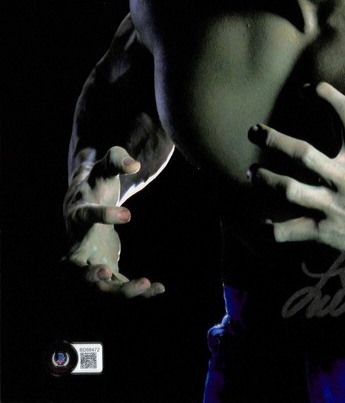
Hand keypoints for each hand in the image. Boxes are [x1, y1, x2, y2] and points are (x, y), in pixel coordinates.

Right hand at [64, 146, 164, 297]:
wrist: (86, 203)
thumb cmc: (97, 183)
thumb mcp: (105, 166)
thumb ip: (118, 159)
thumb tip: (134, 165)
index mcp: (78, 214)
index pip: (85, 217)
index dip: (104, 216)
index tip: (128, 214)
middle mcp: (77, 244)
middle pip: (78, 268)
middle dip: (90, 276)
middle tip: (108, 272)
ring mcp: (89, 261)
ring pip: (99, 286)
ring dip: (120, 290)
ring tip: (148, 284)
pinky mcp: (105, 270)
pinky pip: (118, 287)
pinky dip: (136, 291)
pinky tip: (159, 288)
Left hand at [248, 82, 344, 276]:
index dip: (326, 95)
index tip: (308, 89)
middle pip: (302, 153)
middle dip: (273, 140)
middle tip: (253, 132)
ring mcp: (334, 206)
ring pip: (289, 190)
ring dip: (265, 179)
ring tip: (252, 173)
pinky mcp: (327, 232)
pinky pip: (290, 230)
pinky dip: (272, 229)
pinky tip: (260, 225)